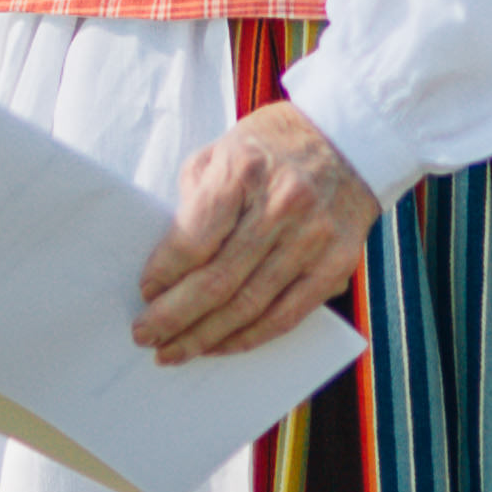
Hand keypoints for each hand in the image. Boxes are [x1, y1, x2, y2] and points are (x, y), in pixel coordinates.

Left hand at [134, 104, 376, 361]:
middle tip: (145, 335)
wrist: (347, 141)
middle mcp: (282, 205)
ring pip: (250, 306)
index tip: (145, 291)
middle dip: (175, 316)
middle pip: (219, 280)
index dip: (165, 273)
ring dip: (205, 336)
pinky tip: (219, 346)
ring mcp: (313, 239)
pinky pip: (286, 316)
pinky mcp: (336, 266)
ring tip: (173, 351)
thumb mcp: (222, 151)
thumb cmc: (271, 146)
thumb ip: (195, 201)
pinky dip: (248, 338)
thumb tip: (169, 264)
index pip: (195, 239)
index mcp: (245, 170)